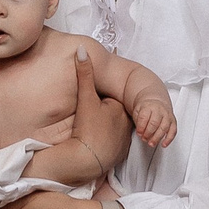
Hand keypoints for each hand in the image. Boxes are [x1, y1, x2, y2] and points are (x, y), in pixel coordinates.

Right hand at [72, 50, 131, 172]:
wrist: (87, 159)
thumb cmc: (88, 128)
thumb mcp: (85, 98)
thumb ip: (85, 74)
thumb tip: (82, 49)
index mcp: (121, 108)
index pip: (110, 99)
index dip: (98, 101)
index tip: (90, 105)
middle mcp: (127, 123)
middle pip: (112, 114)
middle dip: (103, 114)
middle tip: (88, 119)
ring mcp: (124, 140)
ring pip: (113, 129)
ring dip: (104, 129)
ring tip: (91, 131)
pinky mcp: (119, 155)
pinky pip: (112, 144)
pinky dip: (105, 143)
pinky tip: (95, 143)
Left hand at [131, 90, 175, 149]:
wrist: (157, 102)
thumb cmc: (146, 108)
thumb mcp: (137, 111)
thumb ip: (138, 121)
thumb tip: (140, 132)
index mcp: (149, 107)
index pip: (144, 117)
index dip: (141, 127)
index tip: (139, 133)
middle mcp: (160, 110)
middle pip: (154, 123)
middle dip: (148, 133)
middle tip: (144, 138)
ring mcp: (167, 116)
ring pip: (164, 128)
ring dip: (157, 138)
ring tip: (151, 143)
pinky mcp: (173, 122)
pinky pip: (173, 131)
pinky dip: (169, 139)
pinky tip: (163, 144)